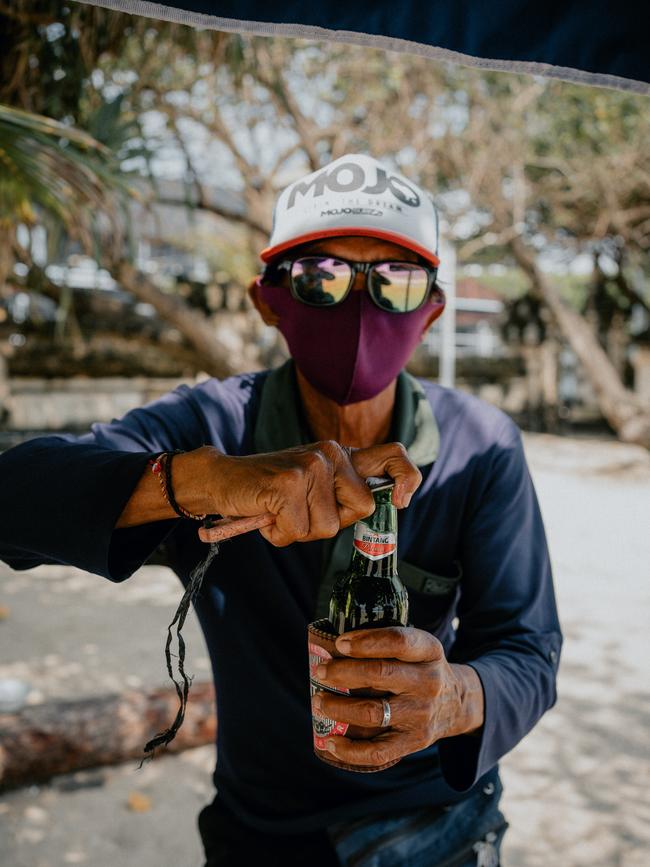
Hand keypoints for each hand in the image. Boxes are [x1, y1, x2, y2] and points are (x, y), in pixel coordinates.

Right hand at [200, 440, 420, 546]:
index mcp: (340, 455)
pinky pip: (298, 530)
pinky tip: (267, 516)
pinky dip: (280, 534)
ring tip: (279, 513)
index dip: (407, 478)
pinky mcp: (287, 483)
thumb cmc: (269, 491)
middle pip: (361, 508)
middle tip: (302, 513)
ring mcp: (310, 466)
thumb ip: (341, 491)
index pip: (393, 455)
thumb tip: (383, 506)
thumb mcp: (311, 484)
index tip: (400, 501)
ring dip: (300, 531)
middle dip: (332, 522)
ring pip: (327, 527)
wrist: (223, 480)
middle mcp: (330, 454)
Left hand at [311, 626, 484, 767]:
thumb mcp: (417, 647)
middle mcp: (428, 682)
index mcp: (429, 651)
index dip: (365, 641)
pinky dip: (349, 750)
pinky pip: (378, 751)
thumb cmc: (420, 669)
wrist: (456, 703)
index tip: (339, 643)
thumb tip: (334, 645)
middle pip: (380, 674)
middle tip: (320, 671)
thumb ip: (386, 642)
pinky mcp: (413, 742)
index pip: (397, 641)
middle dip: (342, 672)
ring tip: (318, 701)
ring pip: (372, 713)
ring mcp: (421, 714)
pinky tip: (329, 741)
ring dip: (338, 708)